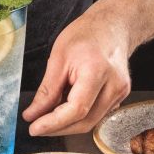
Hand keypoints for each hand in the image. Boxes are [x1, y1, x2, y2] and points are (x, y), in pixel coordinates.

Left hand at [22, 11, 132, 136]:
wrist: (113, 26)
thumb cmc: (86, 35)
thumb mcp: (59, 57)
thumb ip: (46, 90)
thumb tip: (33, 115)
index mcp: (97, 71)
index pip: (76, 109)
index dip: (54, 123)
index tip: (34, 128)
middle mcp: (114, 85)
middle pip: (85, 121)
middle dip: (58, 128)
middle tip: (37, 126)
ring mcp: (120, 92)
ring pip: (92, 121)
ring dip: (68, 123)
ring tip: (49, 114)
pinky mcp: (121, 96)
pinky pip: (98, 114)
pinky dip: (79, 116)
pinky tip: (66, 107)